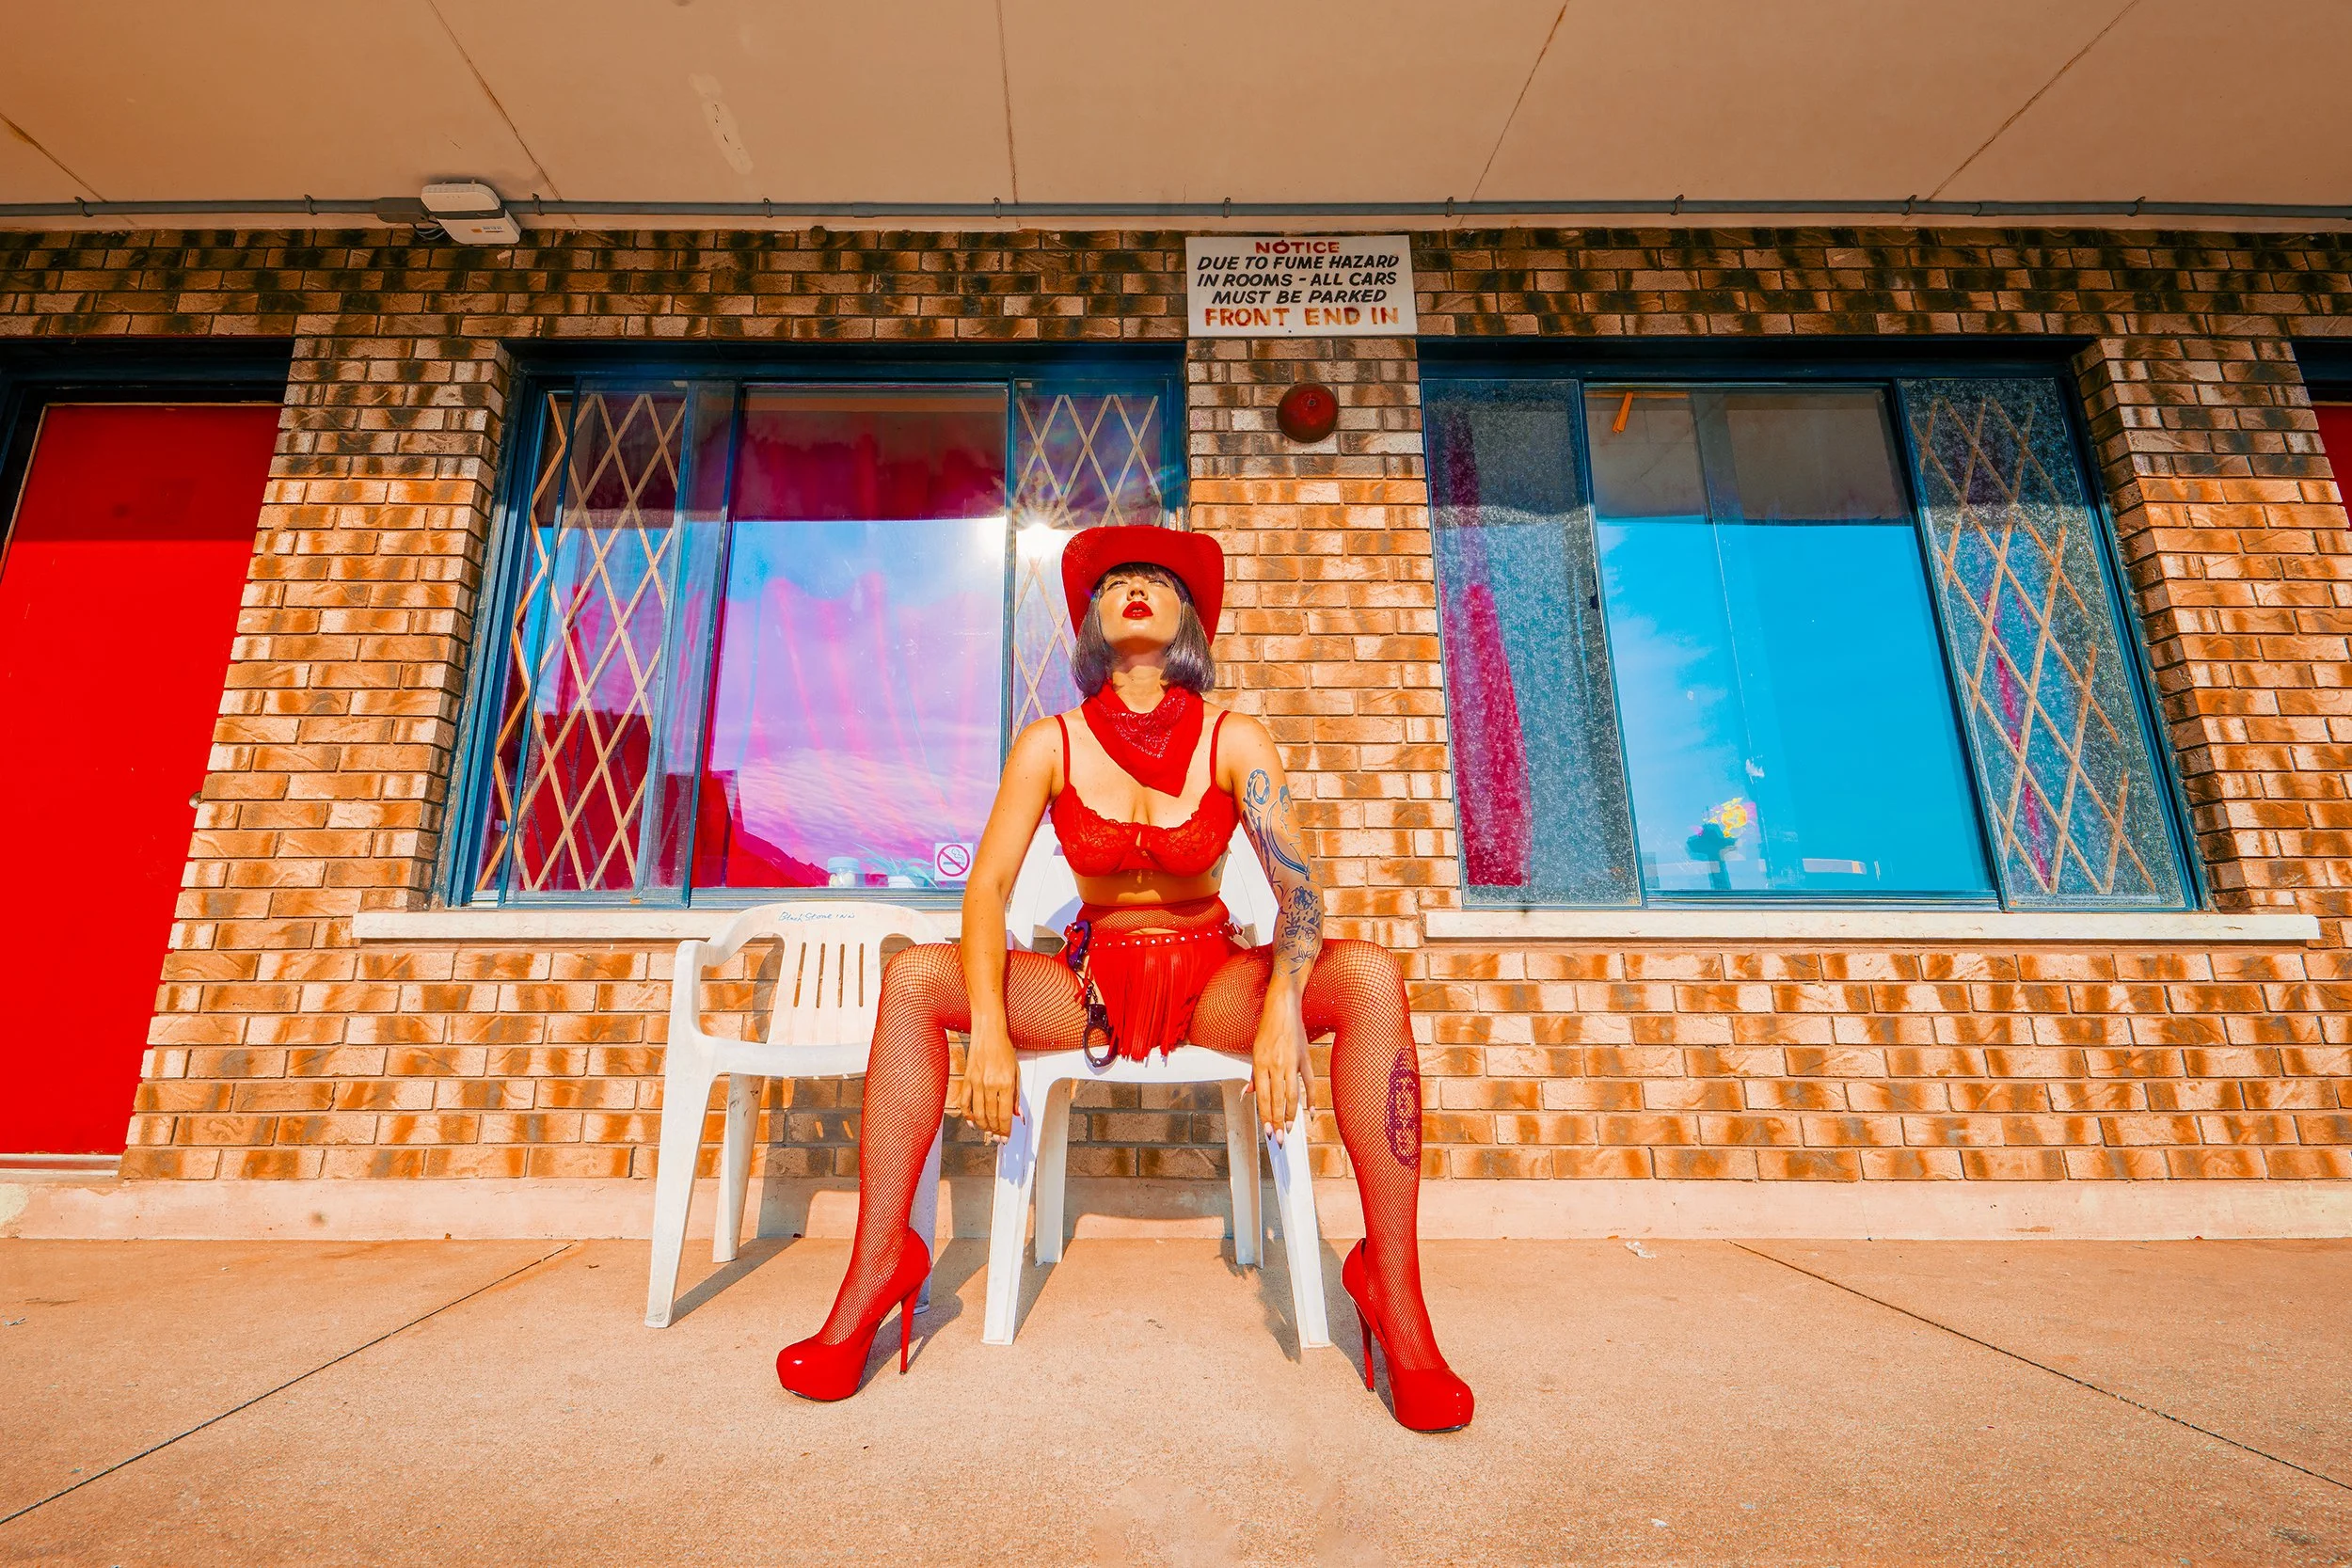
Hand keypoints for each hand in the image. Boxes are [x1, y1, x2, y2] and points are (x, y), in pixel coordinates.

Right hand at [951, 1013, 1019, 1141]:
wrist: (988, 1034)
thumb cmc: (1004, 1050)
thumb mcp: (1016, 1072)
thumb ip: (1015, 1095)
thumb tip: (1017, 1114)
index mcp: (1005, 1083)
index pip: (1005, 1114)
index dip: (1005, 1129)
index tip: (1006, 1138)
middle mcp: (990, 1084)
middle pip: (991, 1116)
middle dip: (995, 1130)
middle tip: (997, 1138)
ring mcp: (976, 1083)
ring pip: (978, 1112)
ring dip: (983, 1126)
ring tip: (988, 1132)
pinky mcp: (966, 1080)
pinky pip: (965, 1102)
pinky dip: (968, 1115)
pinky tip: (972, 1122)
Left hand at [1251, 1002, 1308, 1141]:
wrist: (1283, 1007)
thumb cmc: (1267, 1029)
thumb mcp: (1255, 1050)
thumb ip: (1253, 1074)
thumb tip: (1248, 1094)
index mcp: (1261, 1063)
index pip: (1262, 1097)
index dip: (1265, 1116)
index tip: (1268, 1132)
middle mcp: (1276, 1064)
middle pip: (1277, 1099)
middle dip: (1278, 1122)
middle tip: (1280, 1139)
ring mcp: (1292, 1062)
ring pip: (1292, 1094)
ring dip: (1291, 1114)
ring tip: (1290, 1129)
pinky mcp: (1305, 1058)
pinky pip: (1309, 1082)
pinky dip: (1311, 1098)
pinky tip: (1310, 1113)